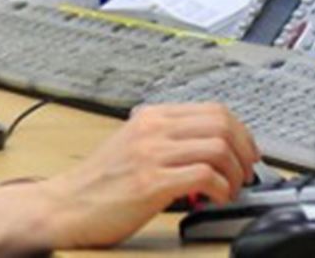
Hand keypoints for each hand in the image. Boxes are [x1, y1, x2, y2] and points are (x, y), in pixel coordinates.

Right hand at [39, 103, 259, 249]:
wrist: (66, 205)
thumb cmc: (99, 183)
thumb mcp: (133, 145)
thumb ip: (167, 139)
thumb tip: (210, 147)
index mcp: (150, 117)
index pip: (213, 110)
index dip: (241, 132)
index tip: (248, 152)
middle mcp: (152, 130)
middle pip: (221, 124)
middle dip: (245, 151)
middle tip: (246, 173)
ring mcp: (151, 154)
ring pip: (218, 147)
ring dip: (236, 173)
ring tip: (231, 190)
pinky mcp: (151, 183)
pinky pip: (205, 176)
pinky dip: (222, 189)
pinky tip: (217, 199)